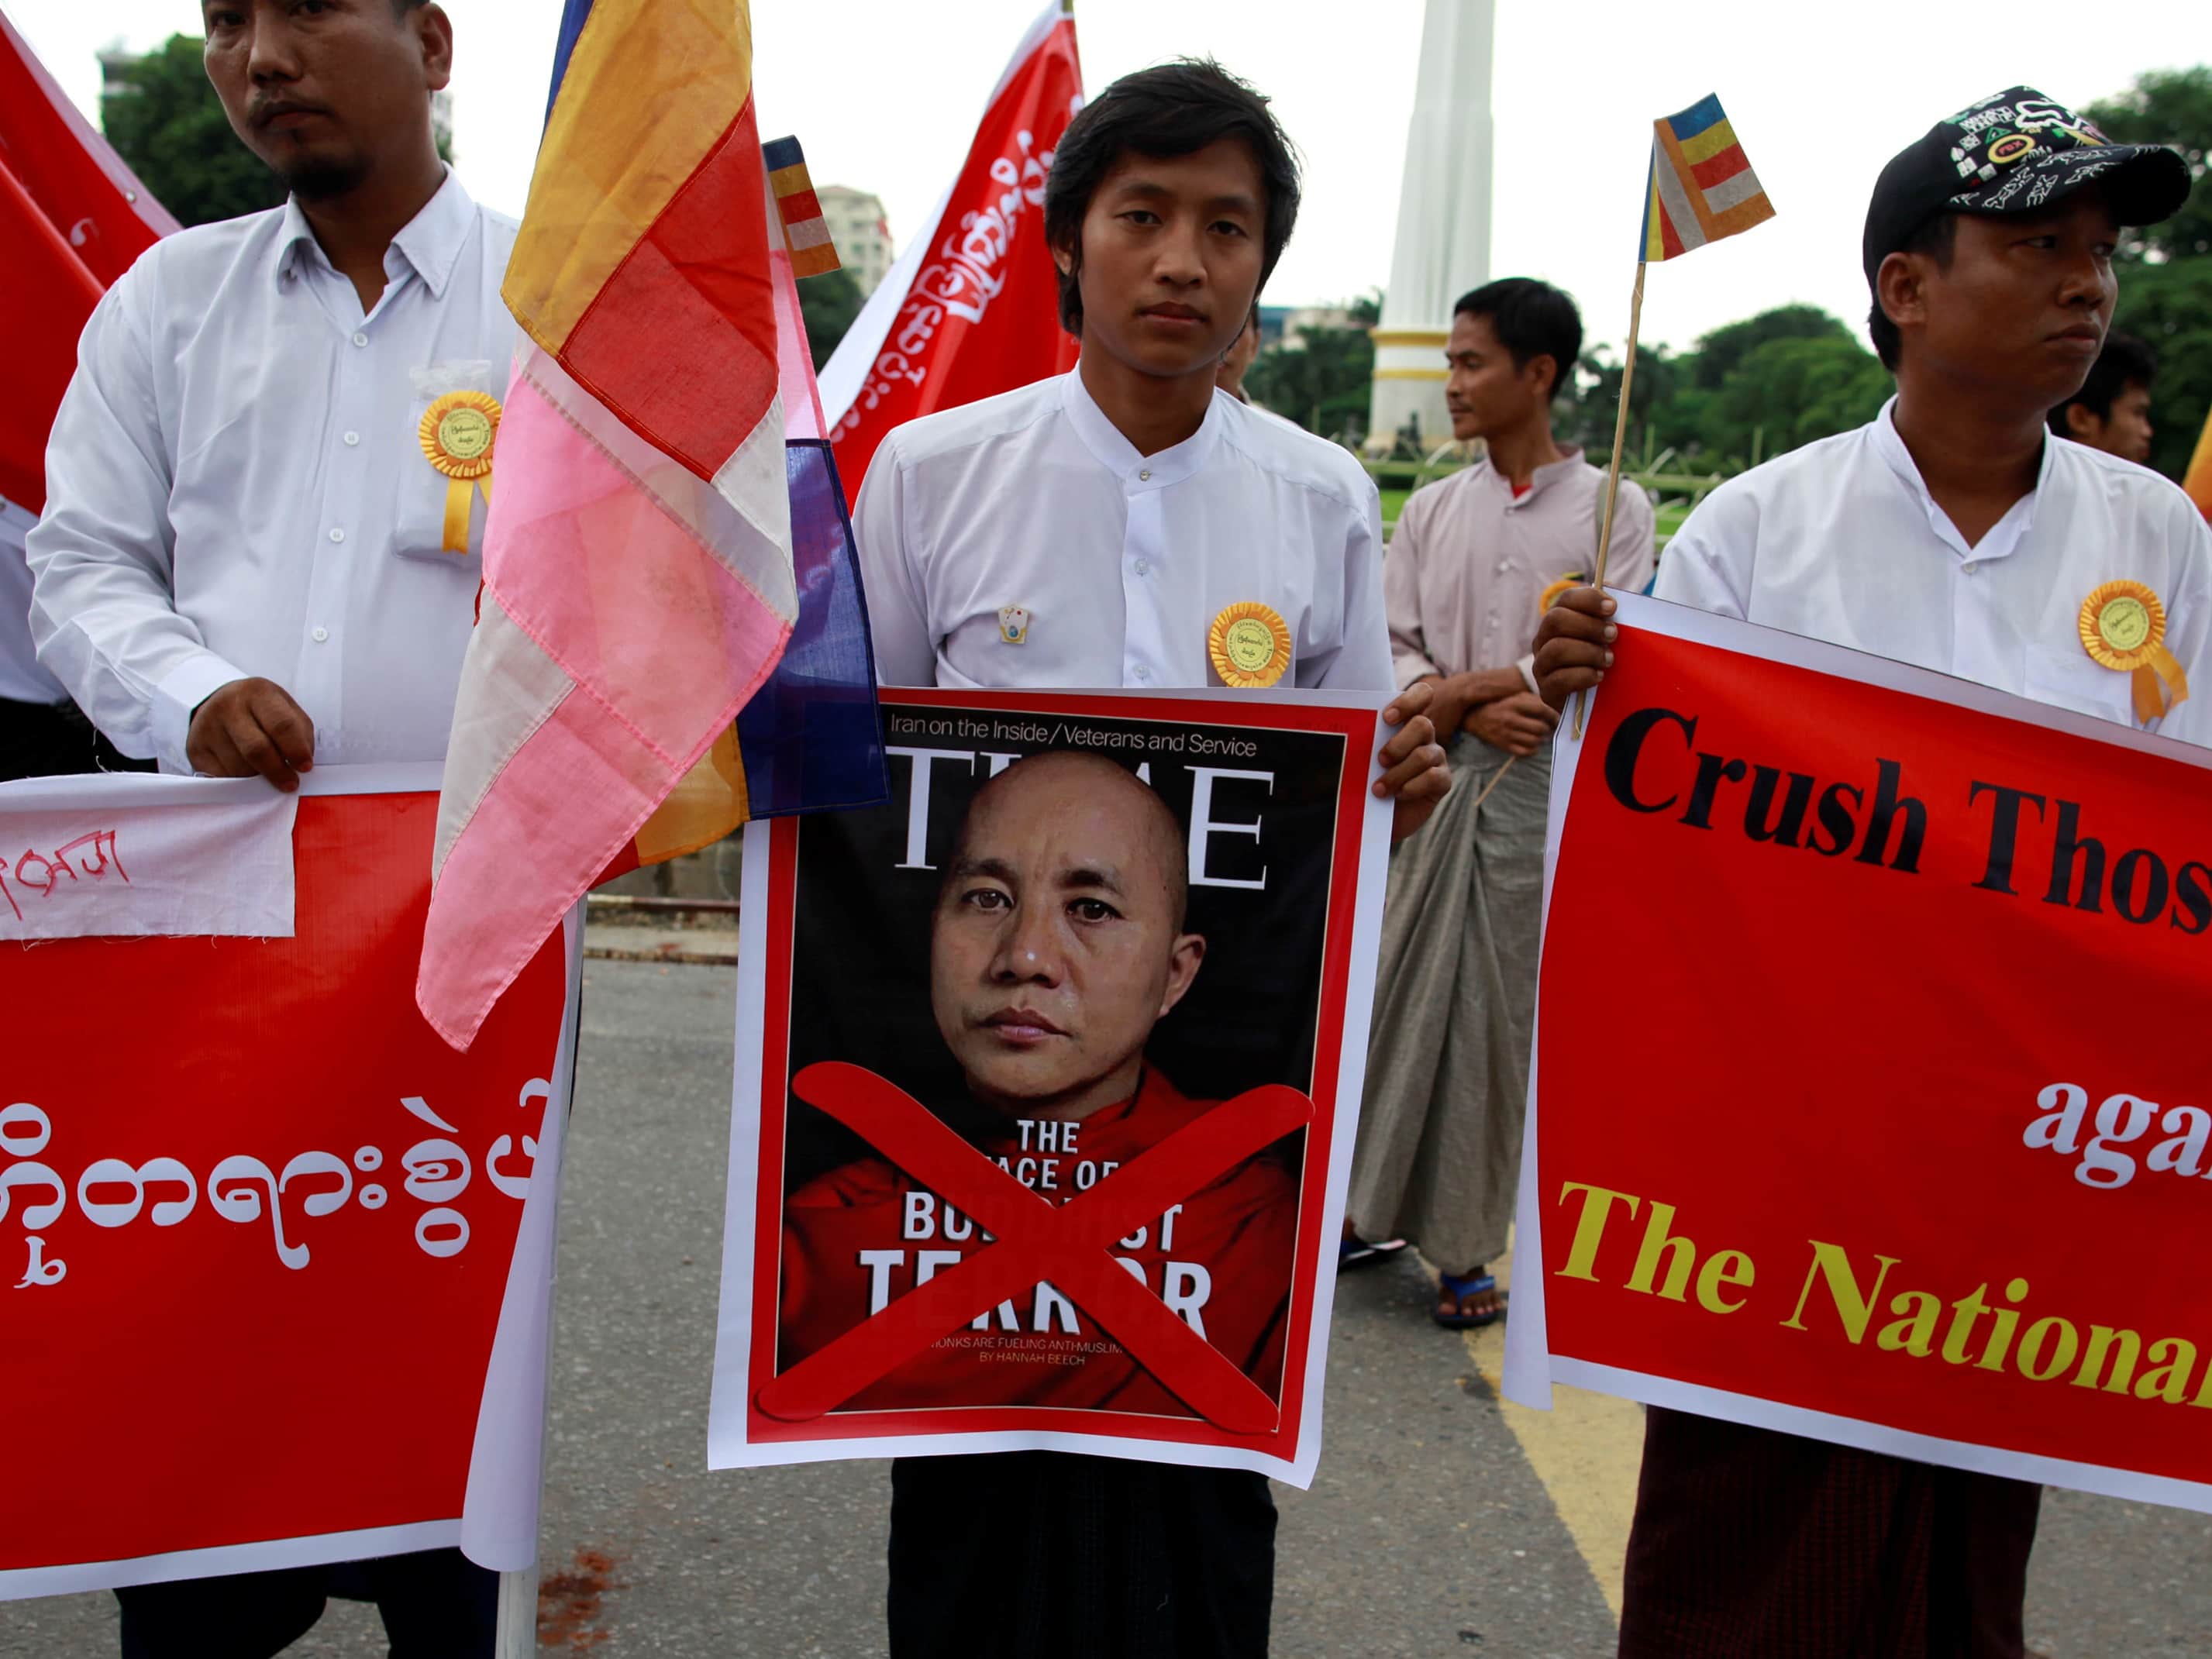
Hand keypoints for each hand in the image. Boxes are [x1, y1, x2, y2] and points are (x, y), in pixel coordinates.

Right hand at [186, 677, 315, 790]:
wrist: (220, 703)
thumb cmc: (261, 710)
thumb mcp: (285, 709)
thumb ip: (300, 733)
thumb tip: (301, 763)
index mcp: (257, 692)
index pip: (281, 725)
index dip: (296, 751)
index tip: (305, 767)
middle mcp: (228, 706)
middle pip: (256, 749)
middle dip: (278, 771)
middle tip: (290, 783)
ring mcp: (207, 727)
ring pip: (239, 767)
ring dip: (258, 779)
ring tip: (266, 774)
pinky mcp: (196, 748)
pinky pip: (221, 777)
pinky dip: (239, 783)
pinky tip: (247, 776)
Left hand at [1375, 680, 1450, 841]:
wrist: (1373, 817)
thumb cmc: (1364, 781)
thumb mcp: (1359, 758)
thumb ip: (1360, 740)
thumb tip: (1342, 727)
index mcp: (1405, 722)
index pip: (1422, 695)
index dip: (1408, 702)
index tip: (1386, 718)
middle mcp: (1424, 736)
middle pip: (1423, 724)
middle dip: (1398, 744)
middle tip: (1379, 760)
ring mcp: (1436, 758)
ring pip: (1424, 755)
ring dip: (1397, 773)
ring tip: (1378, 789)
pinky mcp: (1442, 782)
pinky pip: (1433, 777)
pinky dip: (1411, 787)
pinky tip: (1398, 795)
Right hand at [1465, 691, 1558, 757]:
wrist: (1475, 717)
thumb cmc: (1501, 705)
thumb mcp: (1515, 697)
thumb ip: (1534, 700)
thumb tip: (1554, 709)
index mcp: (1515, 704)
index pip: (1543, 710)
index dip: (1554, 716)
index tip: (1556, 719)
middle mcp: (1511, 719)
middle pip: (1541, 728)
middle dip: (1548, 729)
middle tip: (1549, 728)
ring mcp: (1507, 733)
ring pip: (1535, 741)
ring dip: (1541, 739)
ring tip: (1540, 736)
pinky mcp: (1504, 745)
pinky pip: (1525, 752)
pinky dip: (1533, 750)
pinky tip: (1532, 744)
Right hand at [1531, 587, 1617, 711]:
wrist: (1594, 701)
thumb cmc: (1602, 661)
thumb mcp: (1607, 635)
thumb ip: (1607, 613)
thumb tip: (1609, 583)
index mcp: (1559, 621)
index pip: (1566, 599)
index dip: (1589, 599)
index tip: (1613, 607)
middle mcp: (1544, 640)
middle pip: (1556, 620)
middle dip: (1588, 626)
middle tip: (1613, 635)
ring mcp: (1541, 665)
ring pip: (1556, 649)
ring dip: (1588, 652)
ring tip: (1609, 660)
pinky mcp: (1546, 691)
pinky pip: (1559, 679)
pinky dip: (1583, 676)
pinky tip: (1599, 676)